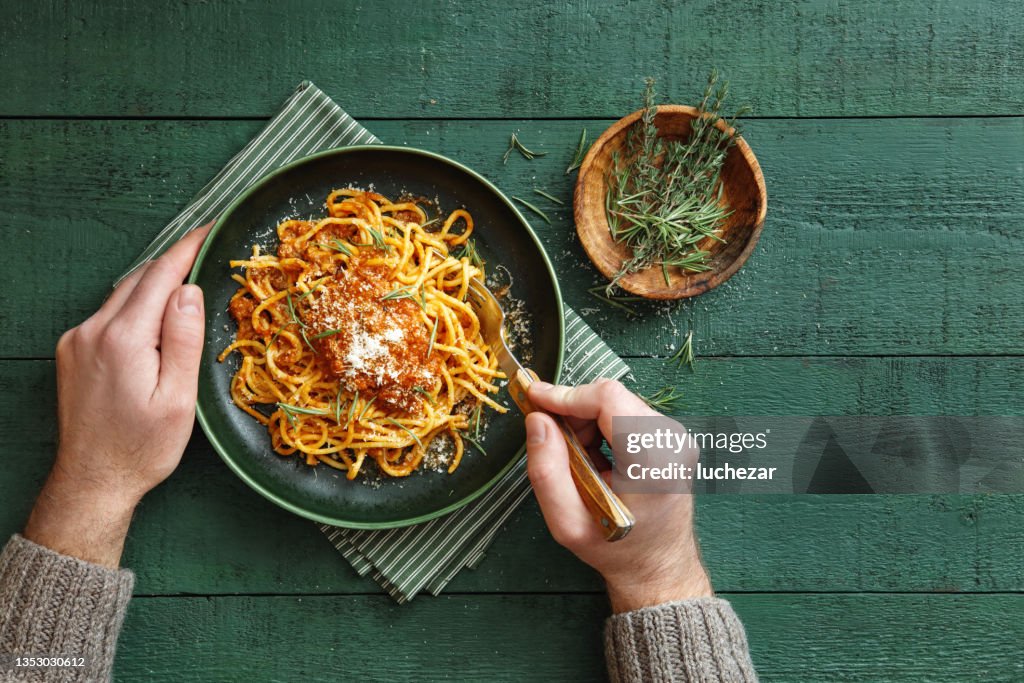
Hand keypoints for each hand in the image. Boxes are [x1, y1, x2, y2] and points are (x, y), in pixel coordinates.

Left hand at [23, 226, 209, 567]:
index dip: (189, 247)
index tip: (214, 227)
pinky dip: (137, 304)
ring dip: (157, 283)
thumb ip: (184, 340)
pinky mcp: (72, 351)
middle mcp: (93, 330)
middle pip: (141, 279)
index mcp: (124, 339)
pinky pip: (110, 313)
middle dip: (176, 261)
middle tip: (209, 248)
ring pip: (124, 294)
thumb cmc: (143, 448)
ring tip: (190, 279)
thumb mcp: (178, 400)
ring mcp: (78, 340)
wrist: (92, 481)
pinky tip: (158, 316)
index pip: (161, 276)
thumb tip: (190, 290)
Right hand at [525, 379, 712, 612]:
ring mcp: (676, 438)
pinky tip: (594, 457)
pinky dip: (601, 426)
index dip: (566, 394)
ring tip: (576, 458)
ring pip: (617, 402)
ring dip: (586, 420)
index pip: (608, 399)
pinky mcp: (671, 438)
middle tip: (552, 441)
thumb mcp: (568, 524)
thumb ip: (547, 472)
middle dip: (573, 411)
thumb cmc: (617, 550)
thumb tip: (537, 420)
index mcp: (653, 461)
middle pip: (611, 397)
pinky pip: (627, 412)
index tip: (534, 398)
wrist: (659, 567)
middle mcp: (672, 442)